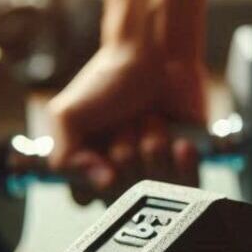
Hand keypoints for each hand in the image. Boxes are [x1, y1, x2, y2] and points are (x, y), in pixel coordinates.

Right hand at [47, 44, 208, 203]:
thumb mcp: (68, 115)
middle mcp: (123, 175)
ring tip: (150, 118)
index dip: (92, 177)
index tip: (97, 152)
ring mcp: (155, 173)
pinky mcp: (188, 168)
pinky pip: (188, 185)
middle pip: (122, 193)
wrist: (155, 53)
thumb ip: (64, 158)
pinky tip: (180, 142)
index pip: (85, 197)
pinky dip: (182, 161)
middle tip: (124, 122)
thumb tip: (100, 183)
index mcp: (90, 167)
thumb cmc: (110, 81)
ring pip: (153, 183)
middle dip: (122, 151)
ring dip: (149, 142)